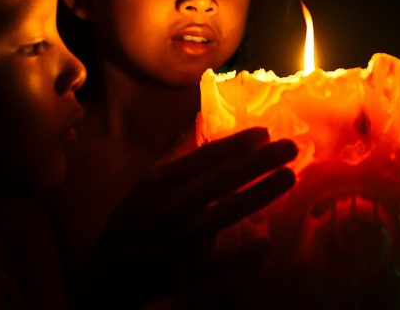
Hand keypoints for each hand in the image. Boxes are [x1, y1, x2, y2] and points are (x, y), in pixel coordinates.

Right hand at [76, 127, 296, 308]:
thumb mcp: (150, 184)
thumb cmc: (136, 220)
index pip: (203, 158)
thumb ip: (181, 158)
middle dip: (257, 161)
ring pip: (222, 214)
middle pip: (218, 180)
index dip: (236, 144)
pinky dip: (242, 257)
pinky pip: (218, 265)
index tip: (266, 132)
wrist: (107, 274)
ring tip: (288, 177)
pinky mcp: (185, 273)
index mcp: (159, 182)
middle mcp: (169, 207)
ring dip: (257, 195)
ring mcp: (178, 240)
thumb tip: (210, 125)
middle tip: (291, 147)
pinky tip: (267, 244)